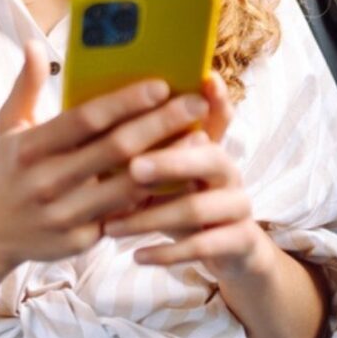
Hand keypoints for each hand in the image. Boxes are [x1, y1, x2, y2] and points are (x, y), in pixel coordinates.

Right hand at [0, 40, 210, 270]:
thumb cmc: (7, 169)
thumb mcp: (8, 126)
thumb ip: (25, 86)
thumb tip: (34, 44)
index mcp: (30, 148)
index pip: (85, 120)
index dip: (125, 102)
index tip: (160, 85)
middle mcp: (47, 181)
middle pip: (115, 149)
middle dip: (160, 123)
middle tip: (194, 103)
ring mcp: (65, 213)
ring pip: (129, 185)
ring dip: (168, 160)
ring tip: (200, 137)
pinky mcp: (81, 240)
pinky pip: (126, 215)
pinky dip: (155, 196)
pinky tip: (182, 176)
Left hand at [102, 73, 275, 280]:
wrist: (223, 248)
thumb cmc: (176, 200)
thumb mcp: (162, 171)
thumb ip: (138, 143)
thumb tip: (95, 115)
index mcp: (208, 144)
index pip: (214, 115)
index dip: (214, 99)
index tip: (203, 81)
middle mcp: (227, 169)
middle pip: (209, 156)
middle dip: (170, 161)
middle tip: (133, 168)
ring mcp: (238, 205)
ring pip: (198, 207)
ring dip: (151, 218)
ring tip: (112, 227)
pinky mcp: (240, 240)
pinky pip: (205, 246)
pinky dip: (168, 252)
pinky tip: (138, 256)